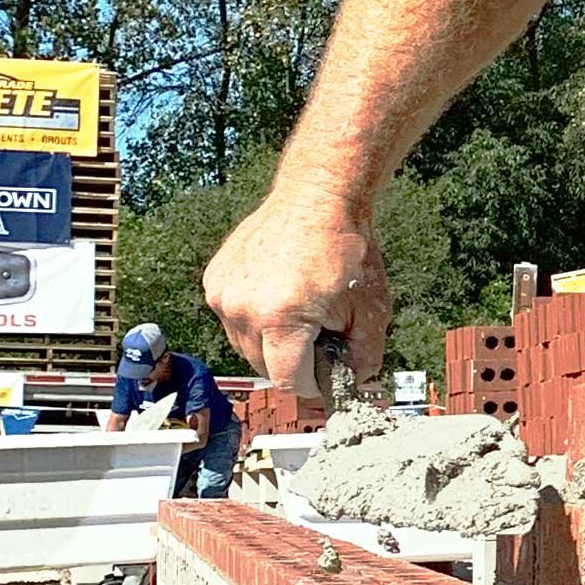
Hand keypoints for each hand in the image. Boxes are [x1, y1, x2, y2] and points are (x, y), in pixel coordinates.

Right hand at [203, 181, 390, 390]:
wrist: (318, 199)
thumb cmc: (346, 250)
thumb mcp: (371, 309)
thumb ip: (365, 356)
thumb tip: (358, 384)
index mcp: (280, 320)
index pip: (286, 381)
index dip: (311, 385)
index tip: (326, 377)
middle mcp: (243, 310)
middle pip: (263, 366)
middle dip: (292, 363)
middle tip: (320, 341)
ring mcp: (222, 295)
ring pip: (244, 344)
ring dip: (270, 342)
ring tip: (300, 314)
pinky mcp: (213, 281)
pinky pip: (232, 318)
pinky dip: (253, 318)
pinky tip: (279, 296)